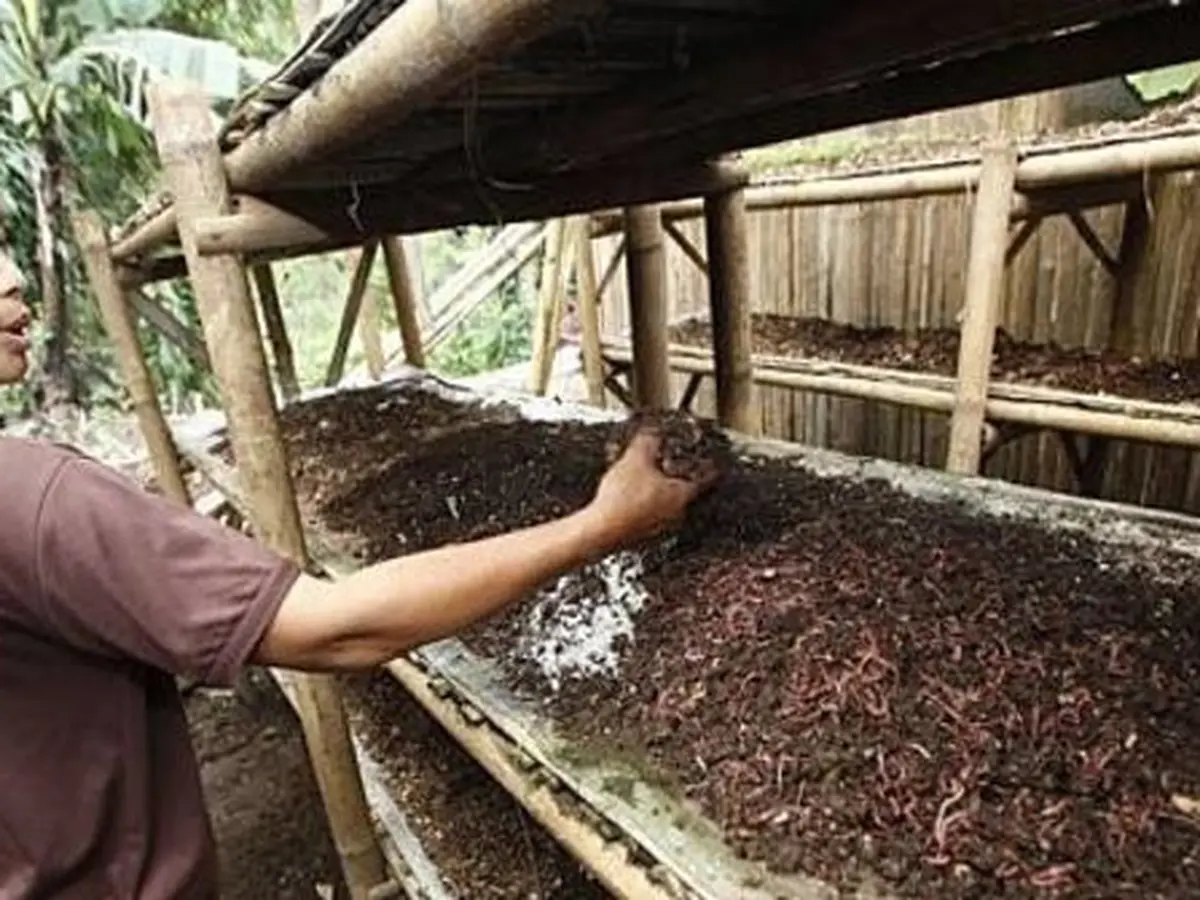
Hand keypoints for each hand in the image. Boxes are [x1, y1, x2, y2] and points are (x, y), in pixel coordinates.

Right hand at [584, 427, 716, 551]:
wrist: (600, 532)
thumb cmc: (622, 499)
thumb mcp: (635, 459)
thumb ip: (648, 442)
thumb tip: (652, 432)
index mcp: (682, 495)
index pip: (705, 479)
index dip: (707, 467)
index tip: (711, 462)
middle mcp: (676, 515)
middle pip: (683, 491)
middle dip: (673, 477)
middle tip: (664, 465)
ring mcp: (661, 530)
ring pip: (664, 505)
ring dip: (656, 492)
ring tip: (640, 479)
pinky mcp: (643, 538)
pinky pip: (648, 517)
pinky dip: (642, 506)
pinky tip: (625, 498)